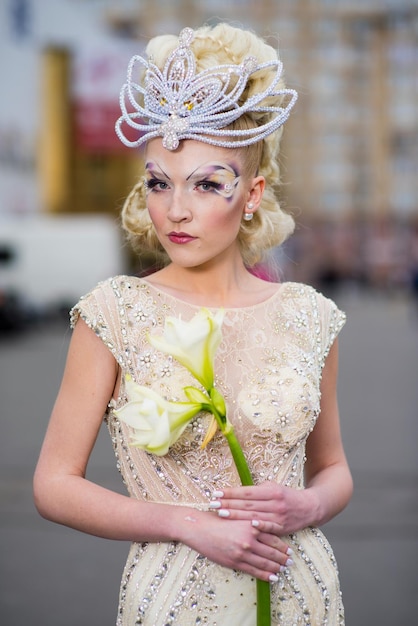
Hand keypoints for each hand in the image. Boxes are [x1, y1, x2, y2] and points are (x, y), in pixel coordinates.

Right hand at [178, 510, 292, 582]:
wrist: (199, 529)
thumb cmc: (216, 520)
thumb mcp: (237, 516)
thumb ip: (251, 522)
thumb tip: (264, 528)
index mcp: (251, 525)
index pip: (273, 537)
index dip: (282, 545)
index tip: (289, 549)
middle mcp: (249, 539)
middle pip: (272, 551)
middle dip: (283, 557)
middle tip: (290, 561)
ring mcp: (243, 552)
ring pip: (265, 562)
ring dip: (276, 567)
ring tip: (283, 569)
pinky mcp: (235, 562)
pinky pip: (255, 571)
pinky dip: (266, 575)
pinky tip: (273, 577)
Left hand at [208, 481, 317, 534]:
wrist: (309, 508)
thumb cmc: (286, 496)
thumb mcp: (274, 487)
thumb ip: (258, 490)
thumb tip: (239, 492)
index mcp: (271, 491)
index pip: (247, 492)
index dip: (231, 492)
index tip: (216, 492)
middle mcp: (275, 503)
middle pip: (247, 503)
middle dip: (229, 503)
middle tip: (212, 503)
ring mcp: (278, 516)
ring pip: (254, 515)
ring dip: (236, 515)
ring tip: (220, 513)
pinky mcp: (282, 528)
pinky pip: (269, 528)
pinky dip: (259, 526)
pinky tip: (248, 525)